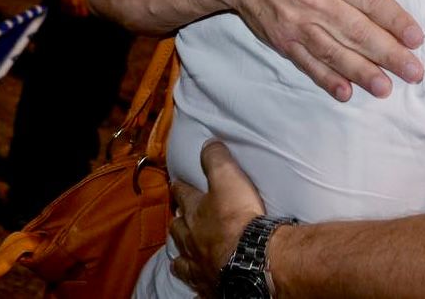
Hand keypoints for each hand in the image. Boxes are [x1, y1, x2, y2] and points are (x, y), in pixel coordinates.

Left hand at [170, 141, 264, 296]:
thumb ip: (217, 159)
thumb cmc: (237, 216)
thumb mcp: (228, 178)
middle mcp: (190, 237)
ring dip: (180, 252)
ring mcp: (196, 262)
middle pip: (178, 227)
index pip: (183, 194)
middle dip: (177, 221)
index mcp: (195, 210)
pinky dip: (193, 278)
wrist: (249, 258)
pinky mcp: (207, 282)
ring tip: (180, 252)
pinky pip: (194, 281)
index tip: (176, 184)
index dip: (179, 187)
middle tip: (180, 217)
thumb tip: (207, 143)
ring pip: (181, 256)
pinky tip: (195, 281)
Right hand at [209, 0, 424, 100]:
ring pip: (335, 52)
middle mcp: (315, 0)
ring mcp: (298, 24)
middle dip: (388, 54)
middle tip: (413, 71)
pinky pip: (309, 63)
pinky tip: (346, 92)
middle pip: (357, 31)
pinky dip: (327, 79)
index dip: (394, 19)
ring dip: (362, 72)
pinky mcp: (284, 41)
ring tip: (386, 88)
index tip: (416, 38)